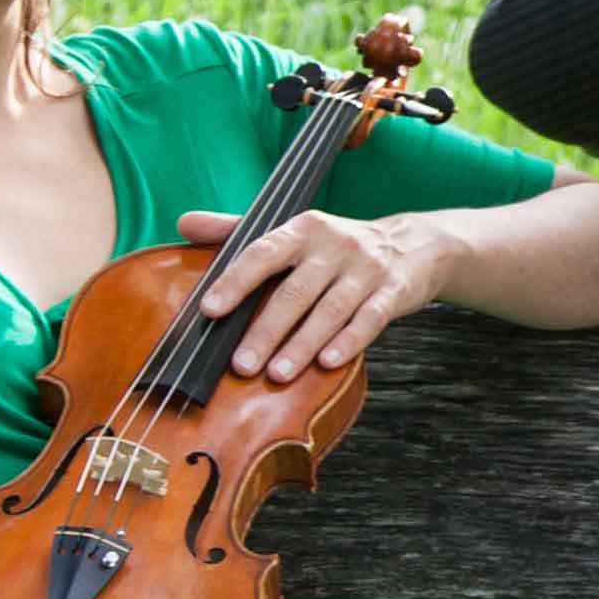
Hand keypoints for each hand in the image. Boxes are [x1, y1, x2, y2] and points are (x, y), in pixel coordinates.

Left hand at [183, 206, 456, 380]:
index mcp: (303, 228)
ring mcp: (366, 268)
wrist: (414, 245)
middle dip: (266, 331)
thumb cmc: (338, 246)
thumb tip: (184, 223)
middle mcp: (335, 245)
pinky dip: (348, 342)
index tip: (210, 308)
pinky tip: (327, 364)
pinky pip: (369, 320)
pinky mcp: (394, 291)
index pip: (263, 252)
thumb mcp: (294, 232)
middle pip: (295, 292)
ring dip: (302, 345)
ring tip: (276, 375)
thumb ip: (239, 231)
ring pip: (330, 311)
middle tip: (241, 364)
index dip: (236, 281)